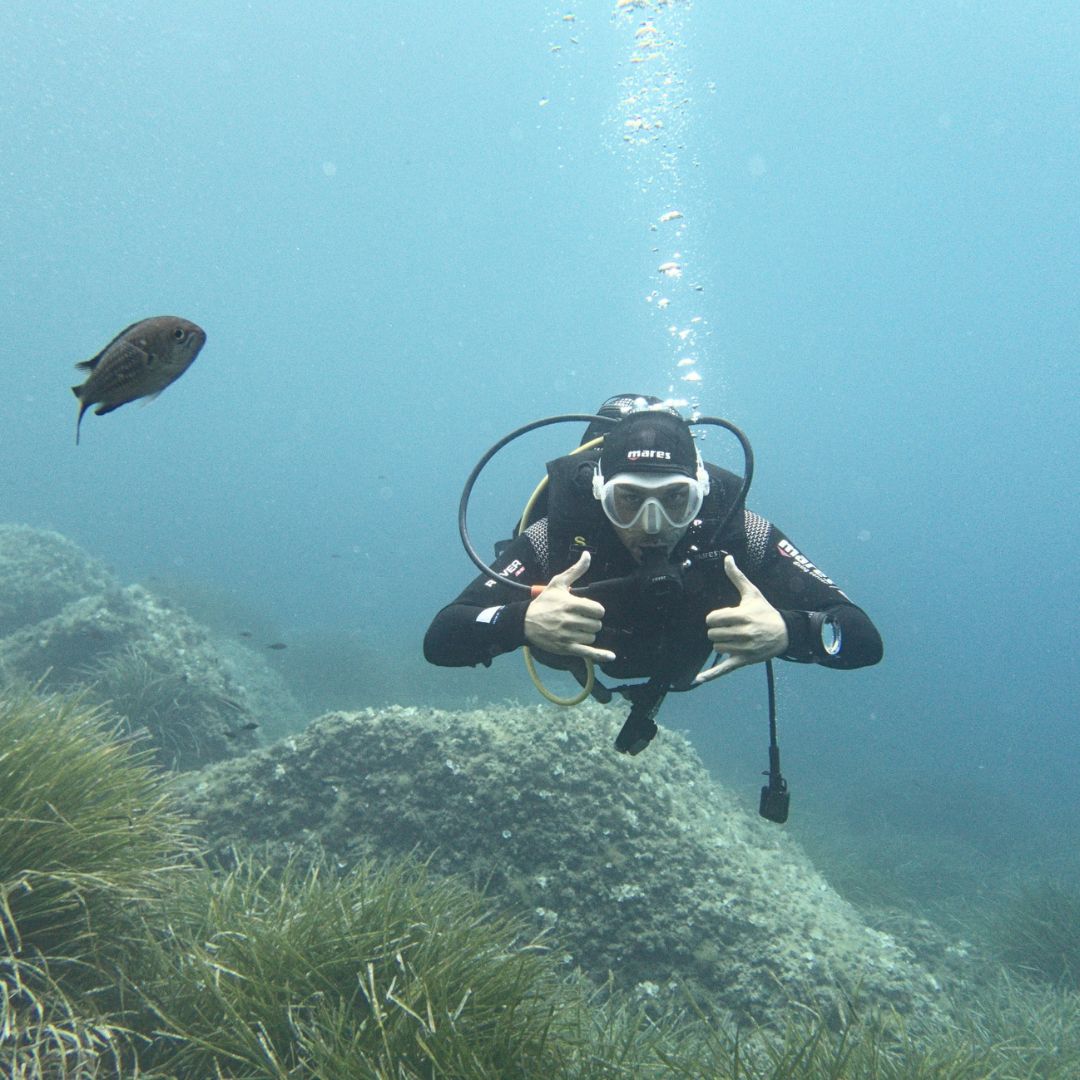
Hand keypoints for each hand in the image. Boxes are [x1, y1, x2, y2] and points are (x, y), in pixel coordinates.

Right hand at [524, 551, 615, 662]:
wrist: (524, 622)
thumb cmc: (543, 602)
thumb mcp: (558, 583)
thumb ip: (576, 570)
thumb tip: (587, 555)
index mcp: (570, 604)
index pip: (598, 610)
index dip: (595, 609)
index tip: (587, 609)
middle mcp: (570, 621)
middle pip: (596, 624)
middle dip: (591, 621)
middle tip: (580, 619)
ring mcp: (568, 636)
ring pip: (592, 636)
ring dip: (588, 633)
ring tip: (576, 629)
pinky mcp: (566, 648)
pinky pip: (588, 652)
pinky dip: (600, 655)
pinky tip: (610, 657)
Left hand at [695, 555, 788, 684]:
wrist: (786, 633)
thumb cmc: (765, 611)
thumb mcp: (752, 593)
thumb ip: (737, 577)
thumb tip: (727, 558)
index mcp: (742, 616)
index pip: (713, 618)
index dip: (714, 618)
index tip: (722, 617)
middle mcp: (744, 633)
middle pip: (712, 634)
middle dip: (716, 630)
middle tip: (728, 628)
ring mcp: (744, 649)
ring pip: (717, 647)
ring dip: (720, 643)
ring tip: (733, 637)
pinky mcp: (744, 660)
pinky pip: (725, 669)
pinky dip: (711, 674)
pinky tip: (698, 679)